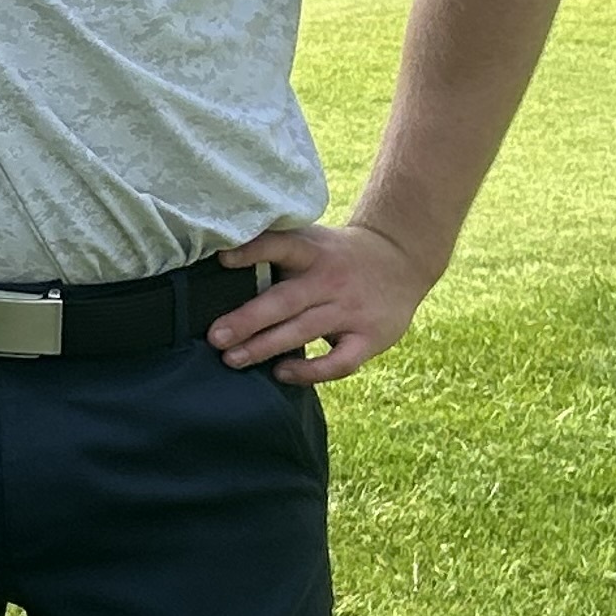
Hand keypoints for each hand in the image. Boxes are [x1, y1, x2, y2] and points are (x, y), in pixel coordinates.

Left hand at [209, 219, 439, 382]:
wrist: (400, 260)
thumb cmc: (335, 256)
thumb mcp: (311, 242)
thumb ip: (276, 251)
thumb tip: (216, 263)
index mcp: (312, 251)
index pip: (281, 246)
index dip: (252, 250)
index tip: (222, 257)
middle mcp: (331, 280)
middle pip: (285, 300)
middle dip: (247, 320)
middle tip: (215, 336)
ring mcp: (351, 310)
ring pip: (304, 331)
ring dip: (265, 347)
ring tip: (232, 359)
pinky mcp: (370, 338)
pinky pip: (339, 362)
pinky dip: (310, 372)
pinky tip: (281, 373)